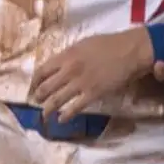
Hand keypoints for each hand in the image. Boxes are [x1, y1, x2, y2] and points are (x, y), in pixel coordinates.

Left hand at [30, 28, 154, 120]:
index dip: (35, 81)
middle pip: (46, 87)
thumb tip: (59, 64)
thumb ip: (69, 54)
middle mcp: (69, 70)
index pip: (42, 70)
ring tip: (44, 115)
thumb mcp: (83, 44)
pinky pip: (74, 108)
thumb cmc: (109, 44)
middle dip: (38, 97)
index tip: (33, 86)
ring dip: (47, 109)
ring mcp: (80, 83)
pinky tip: (61, 120)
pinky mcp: (92, 94)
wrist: (130, 51)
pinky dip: (65, 116)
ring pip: (56, 100)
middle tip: (37, 102)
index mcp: (66, 55)